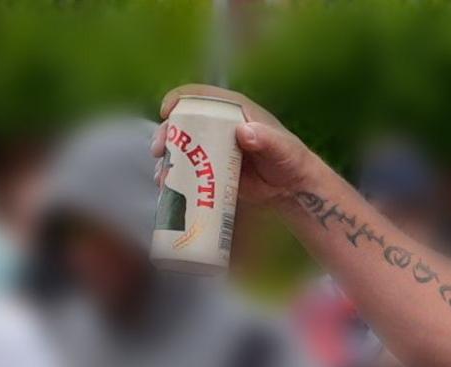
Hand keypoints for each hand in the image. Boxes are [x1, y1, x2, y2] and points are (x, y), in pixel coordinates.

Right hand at [153, 85, 316, 207]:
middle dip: (165, 133)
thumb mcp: (282, 148)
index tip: (167, 110)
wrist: (292, 187)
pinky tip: (167, 186)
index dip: (180, 98)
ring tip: (162, 175)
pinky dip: (175, 176)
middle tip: (159, 150)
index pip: (201, 96)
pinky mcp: (210, 168)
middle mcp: (218, 125)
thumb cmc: (290, 159)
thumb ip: (266, 139)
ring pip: (181, 146)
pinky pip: (187, 168)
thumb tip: (244, 132)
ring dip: (167, 158)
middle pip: (183, 122)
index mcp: (233, 109)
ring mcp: (212, 147)